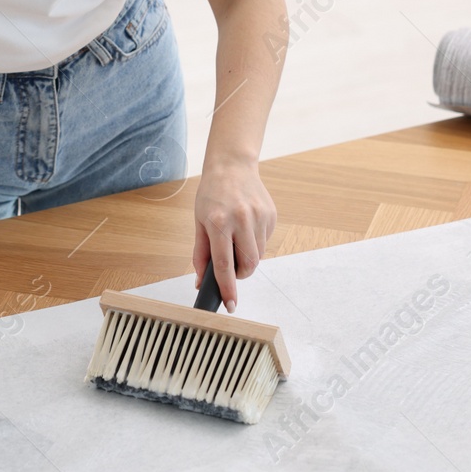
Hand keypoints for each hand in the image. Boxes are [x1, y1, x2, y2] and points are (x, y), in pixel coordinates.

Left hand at [192, 157, 276, 313]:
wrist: (232, 166)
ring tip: (237, 239)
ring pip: (258, 255)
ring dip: (247, 257)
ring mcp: (259, 216)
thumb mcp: (198, 222)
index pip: (224, 265)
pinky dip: (255, 242)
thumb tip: (201, 281)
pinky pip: (265, 241)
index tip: (230, 305)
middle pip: (248, 265)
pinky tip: (246, 226)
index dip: (227, 289)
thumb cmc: (211, 194)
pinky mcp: (271, 215)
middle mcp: (241, 219)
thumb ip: (200, 254)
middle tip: (232, 266)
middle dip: (240, 273)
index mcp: (218, 223)